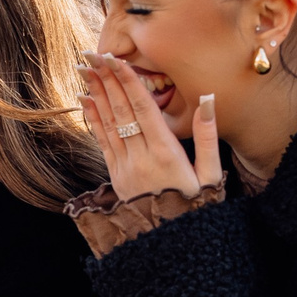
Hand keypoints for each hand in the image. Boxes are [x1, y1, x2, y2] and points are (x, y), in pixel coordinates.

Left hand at [78, 53, 221, 200]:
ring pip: (108, 123)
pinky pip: (102, 142)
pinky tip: (86, 100)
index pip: (142, 108)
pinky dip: (94, 119)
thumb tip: (209, 98)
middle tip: (92, 54)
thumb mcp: (211, 173)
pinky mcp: (116, 175)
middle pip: (121, 110)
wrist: (171, 243)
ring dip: (96, 94)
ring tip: (85, 69)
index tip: (114, 58)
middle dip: (106, 80)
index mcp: (166, 152)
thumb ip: (209, 135)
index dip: (127, 81)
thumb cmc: (196, 205)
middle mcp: (141, 157)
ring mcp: (125, 166)